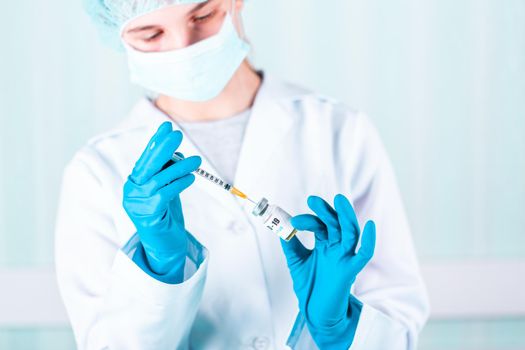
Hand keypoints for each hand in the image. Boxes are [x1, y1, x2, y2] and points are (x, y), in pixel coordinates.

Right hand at [123, 122, 200, 279]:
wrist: (163, 245)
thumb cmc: (165, 215)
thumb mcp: (166, 189)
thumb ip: (167, 173)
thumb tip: (177, 153)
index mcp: (134, 183)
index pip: (146, 158)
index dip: (156, 142)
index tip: (166, 126)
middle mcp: (132, 191)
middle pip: (148, 165)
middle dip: (163, 148)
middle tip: (177, 134)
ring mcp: (137, 204)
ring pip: (160, 179)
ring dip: (179, 167)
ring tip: (196, 160)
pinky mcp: (148, 215)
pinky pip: (165, 194)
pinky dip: (179, 183)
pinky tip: (191, 177)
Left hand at [280, 194, 375, 347]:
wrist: (316, 314)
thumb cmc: (310, 288)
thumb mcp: (296, 262)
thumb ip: (290, 245)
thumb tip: (282, 226)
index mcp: (324, 244)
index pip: (320, 224)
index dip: (308, 219)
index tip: (293, 221)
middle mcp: (336, 248)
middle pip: (335, 223)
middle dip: (325, 211)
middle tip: (313, 200)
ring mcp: (345, 257)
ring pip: (350, 232)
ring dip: (346, 216)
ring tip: (339, 200)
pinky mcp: (351, 270)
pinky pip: (364, 254)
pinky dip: (370, 240)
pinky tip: (370, 225)